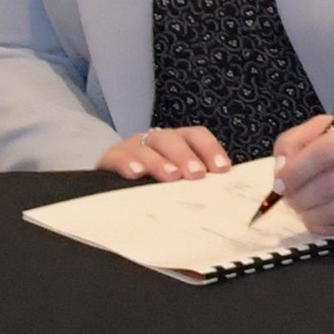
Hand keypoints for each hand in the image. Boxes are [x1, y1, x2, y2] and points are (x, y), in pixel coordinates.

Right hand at [97, 126, 231, 180]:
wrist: (112, 188)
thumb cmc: (154, 186)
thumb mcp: (176, 185)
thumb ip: (195, 186)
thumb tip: (221, 198)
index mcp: (178, 143)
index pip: (196, 136)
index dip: (210, 149)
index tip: (222, 169)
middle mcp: (156, 141)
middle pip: (172, 139)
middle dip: (186, 156)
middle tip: (196, 174)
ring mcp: (133, 147)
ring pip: (146, 147)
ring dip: (160, 161)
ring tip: (171, 176)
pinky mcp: (111, 158)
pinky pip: (117, 156)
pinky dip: (127, 163)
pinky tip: (136, 174)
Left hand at [271, 110, 333, 234]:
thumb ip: (302, 139)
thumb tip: (281, 168)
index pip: (324, 152)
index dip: (296, 171)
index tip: (280, 182)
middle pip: (330, 185)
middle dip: (300, 196)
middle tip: (288, 198)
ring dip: (311, 215)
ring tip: (303, 209)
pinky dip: (329, 227)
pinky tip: (322, 218)